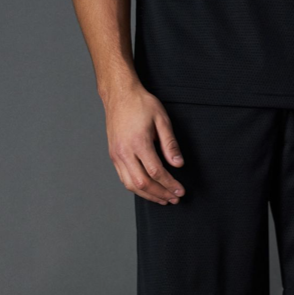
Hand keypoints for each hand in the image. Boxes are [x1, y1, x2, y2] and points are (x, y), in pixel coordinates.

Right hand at [103, 85, 184, 204]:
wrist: (119, 95)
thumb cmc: (141, 104)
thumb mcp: (162, 120)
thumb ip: (170, 144)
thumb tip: (178, 164)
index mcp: (138, 142)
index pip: (156, 172)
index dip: (170, 184)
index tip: (180, 191)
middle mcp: (124, 151)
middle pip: (143, 183)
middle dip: (160, 194)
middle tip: (174, 199)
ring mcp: (116, 155)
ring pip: (131, 185)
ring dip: (148, 195)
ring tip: (163, 199)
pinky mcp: (113, 156)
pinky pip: (124, 179)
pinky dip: (137, 188)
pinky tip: (148, 190)